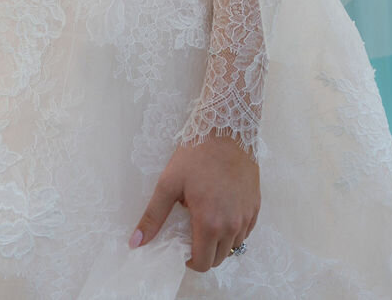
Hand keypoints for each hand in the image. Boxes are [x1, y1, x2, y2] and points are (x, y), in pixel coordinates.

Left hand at [130, 137, 259, 271]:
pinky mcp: (256, 205)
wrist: (227, 128)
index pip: (202, 263)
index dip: (189, 260)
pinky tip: (222, 211)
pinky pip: (246, 231)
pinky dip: (234, 229)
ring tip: (206, 219)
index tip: (182, 247)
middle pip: (219, 258)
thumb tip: (135, 243)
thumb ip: (153, 216)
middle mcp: (232, 225)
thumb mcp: (169, 183)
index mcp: (209, 223)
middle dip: (204, 253)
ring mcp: (246, 216)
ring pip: (233, 245)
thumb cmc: (196, 154)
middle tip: (192, 233)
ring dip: (220, 241)